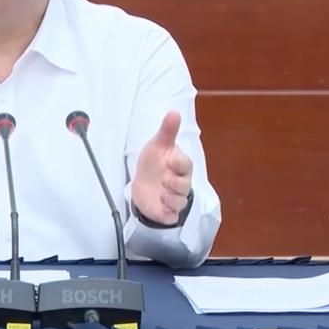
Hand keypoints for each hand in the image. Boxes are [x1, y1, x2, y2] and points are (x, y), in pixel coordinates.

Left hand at [130, 111, 192, 225]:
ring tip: (161, 192)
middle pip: (184, 186)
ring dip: (170, 197)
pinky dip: (167, 212)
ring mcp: (175, 198)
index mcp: (181, 166)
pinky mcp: (167, 212)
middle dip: (174, 183)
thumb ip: (167, 131)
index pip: (186, 165)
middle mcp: (181, 183)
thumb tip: (174, 112)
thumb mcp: (158, 145)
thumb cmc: (154, 164)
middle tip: (163, 178)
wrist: (143, 185)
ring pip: (180, 201)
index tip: (167, 160)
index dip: (178, 163)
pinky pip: (172, 215)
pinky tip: (161, 206)